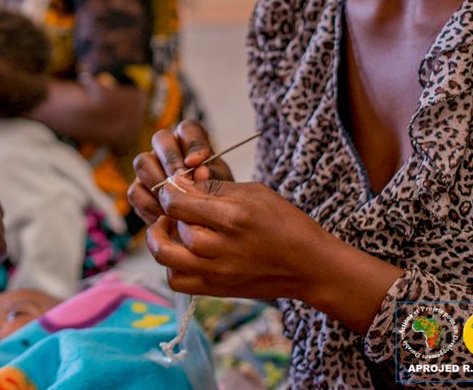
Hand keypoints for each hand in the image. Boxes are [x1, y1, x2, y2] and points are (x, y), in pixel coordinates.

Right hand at [126, 119, 233, 226]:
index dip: (193, 144)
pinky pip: (135, 192)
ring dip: (158, 183)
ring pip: (142, 163)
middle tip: (183, 182)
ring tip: (174, 203)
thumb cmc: (214, 196)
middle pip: (160, 139)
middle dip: (171, 161)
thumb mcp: (221, 185)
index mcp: (190, 141)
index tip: (197, 162)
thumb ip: (212, 177)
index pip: (188, 129)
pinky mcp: (137, 189)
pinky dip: (151, 206)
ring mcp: (148, 167)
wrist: (203, 221)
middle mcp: (166, 148)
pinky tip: (167, 218)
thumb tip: (200, 172)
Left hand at [145, 174, 334, 302]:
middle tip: (176, 209)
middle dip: (167, 213)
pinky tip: (183, 253)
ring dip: (161, 240)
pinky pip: (177, 282)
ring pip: (167, 257)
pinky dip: (172, 266)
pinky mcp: (218, 289)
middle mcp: (222, 247)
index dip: (169, 191)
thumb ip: (213, 187)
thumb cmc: (284, 222)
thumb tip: (178, 183)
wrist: (310, 266)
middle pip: (172, 227)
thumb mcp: (254, 192)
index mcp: (232, 217)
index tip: (175, 189)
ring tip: (170, 230)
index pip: (177, 202)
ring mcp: (218, 272)